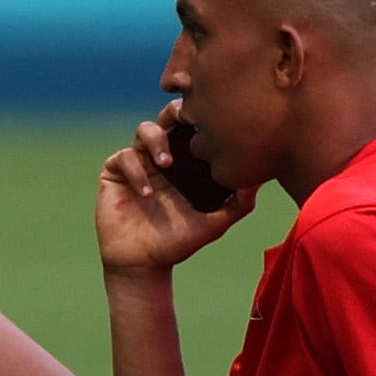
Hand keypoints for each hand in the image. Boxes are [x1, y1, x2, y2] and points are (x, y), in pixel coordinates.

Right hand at [96, 103, 255, 270]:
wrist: (143, 264)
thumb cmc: (179, 243)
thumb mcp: (216, 223)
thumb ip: (240, 203)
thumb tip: (260, 178)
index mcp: (188, 162)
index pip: (196, 128)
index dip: (204, 118)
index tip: (216, 124)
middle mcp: (163, 156)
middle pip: (169, 116)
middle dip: (178, 111)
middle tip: (188, 120)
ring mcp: (139, 162)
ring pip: (145, 129)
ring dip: (157, 140)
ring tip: (166, 163)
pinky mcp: (115, 172)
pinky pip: (125, 157)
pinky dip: (137, 171)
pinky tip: (147, 194)